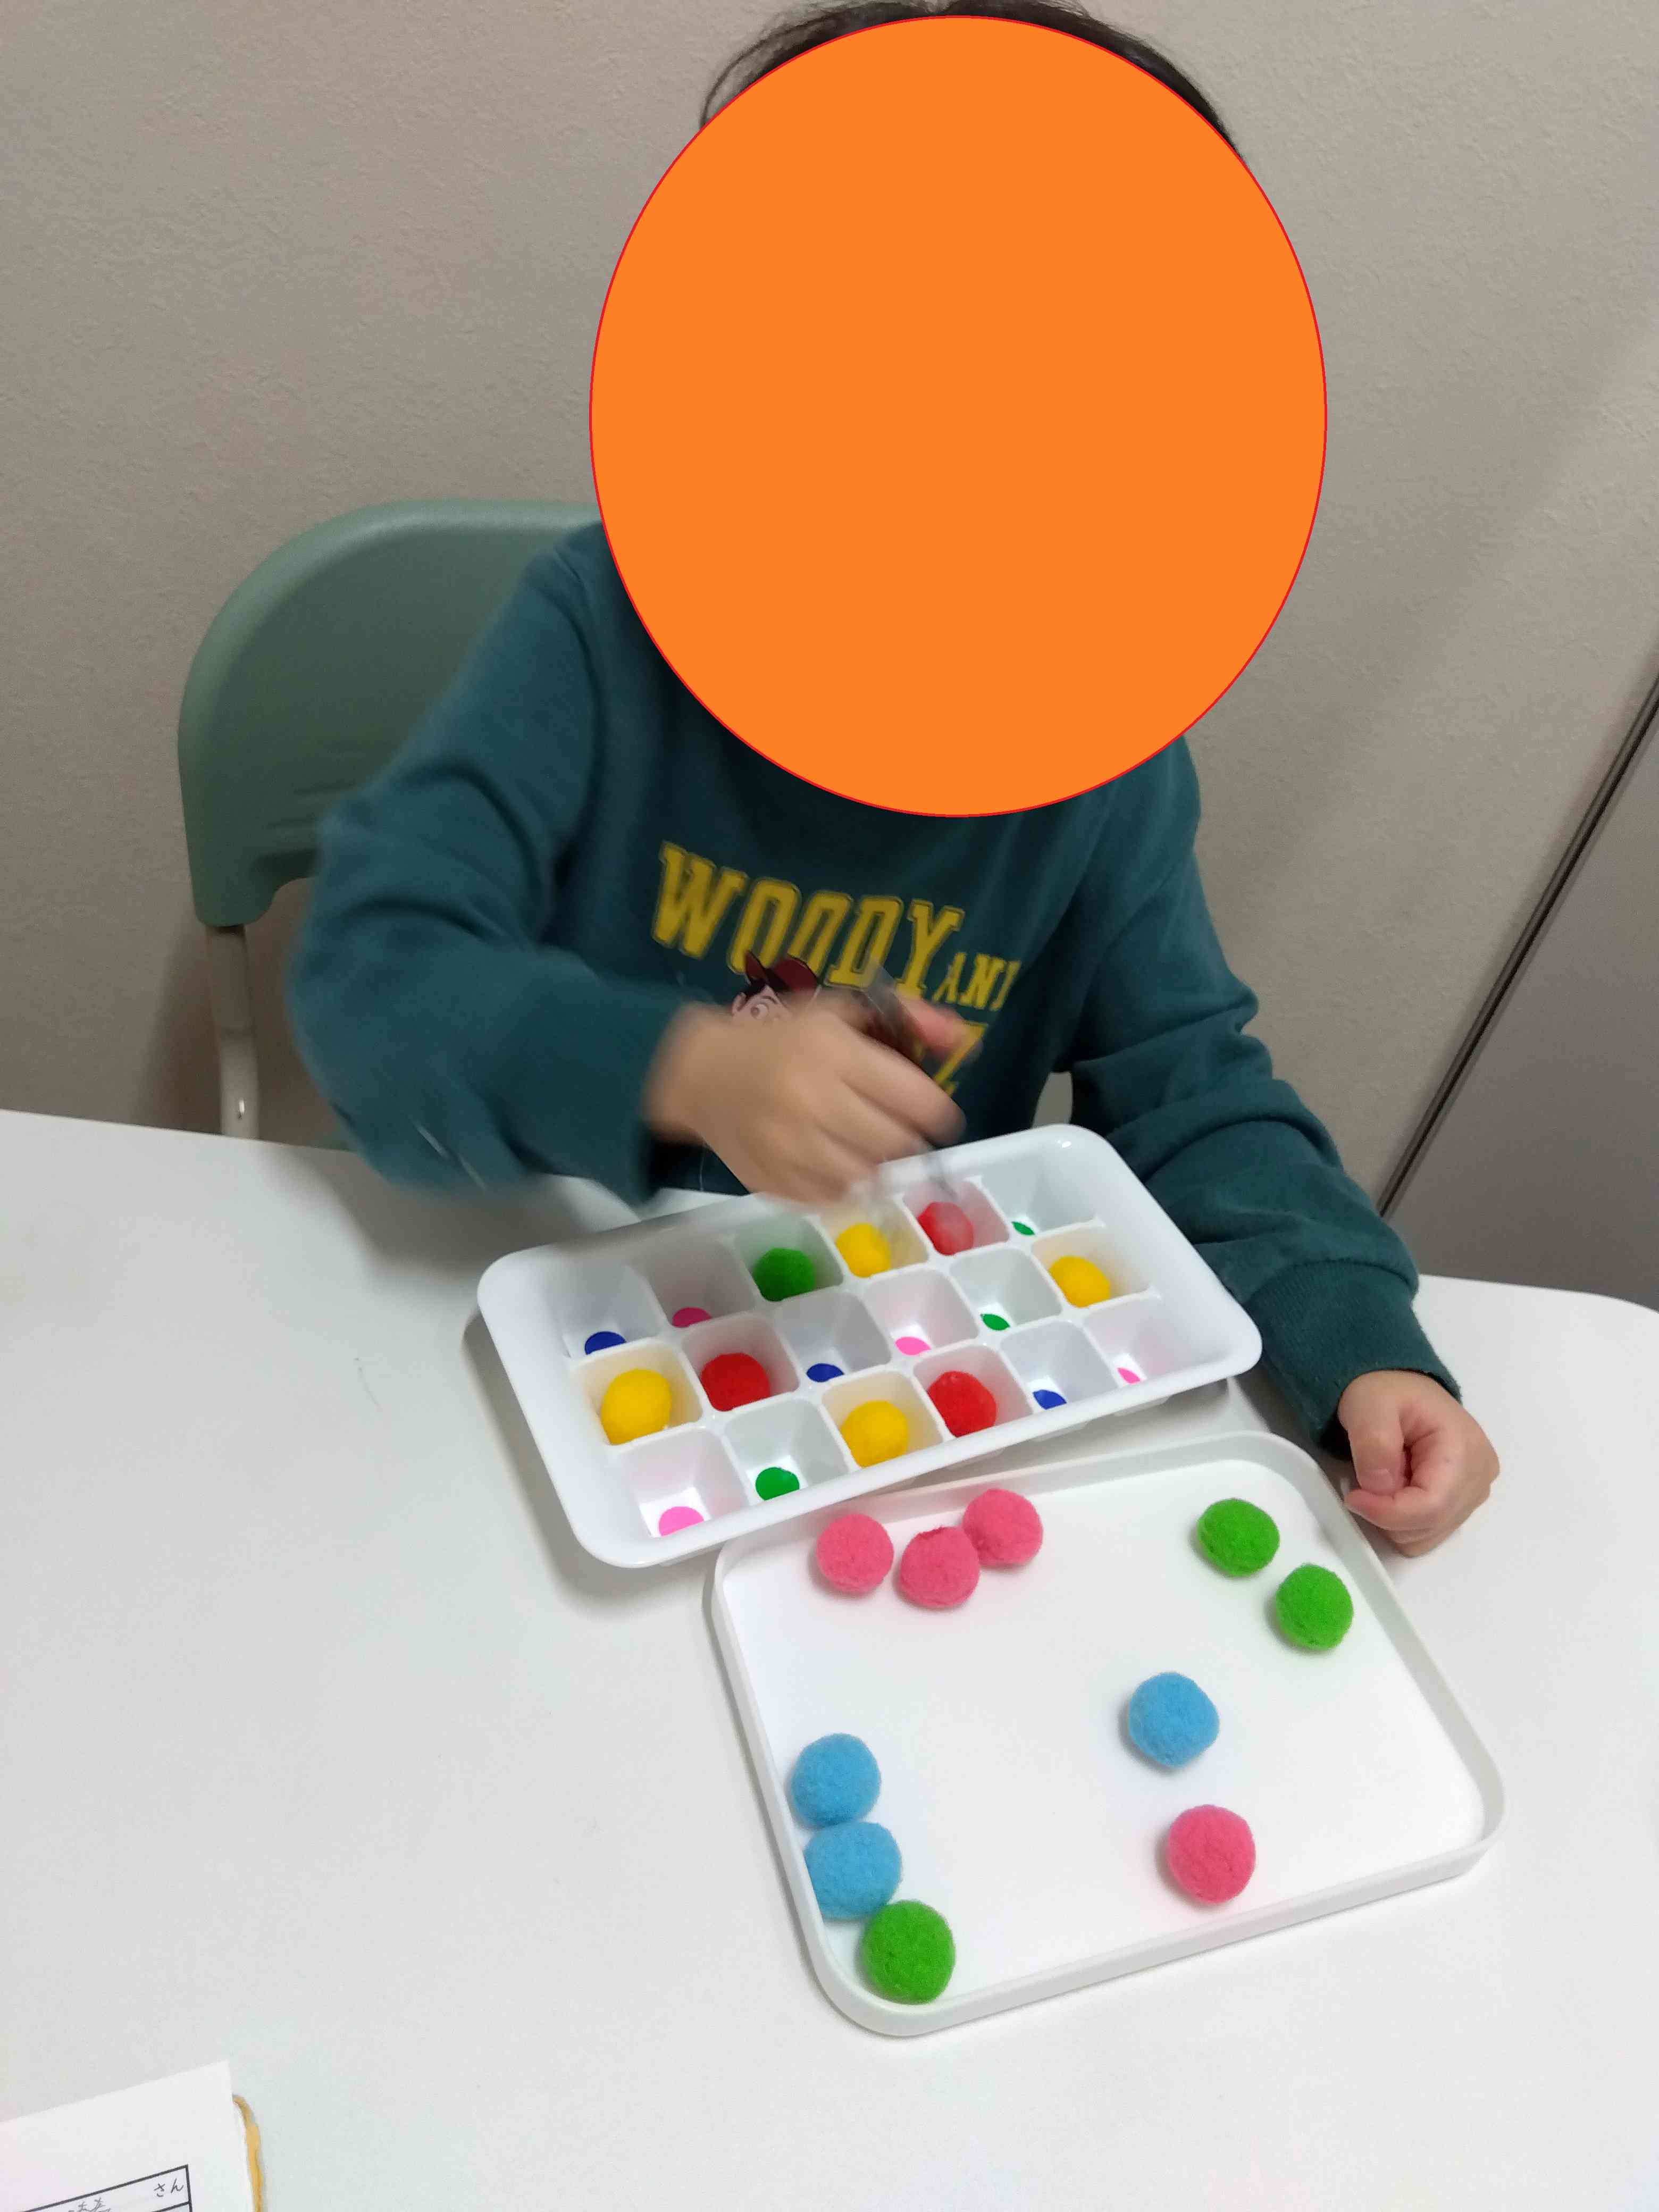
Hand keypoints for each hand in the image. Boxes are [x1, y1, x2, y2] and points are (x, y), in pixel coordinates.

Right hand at [643, 994, 968, 1201]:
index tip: (936, 1113)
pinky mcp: (771, 1181)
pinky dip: (841, 1185)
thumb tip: (964, 1038)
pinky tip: (832, 1160)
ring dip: (874, 1162)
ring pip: (865, 1176)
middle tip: (894, 1125)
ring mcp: (787, 1147)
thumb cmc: (779, 1037)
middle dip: (905, 1136)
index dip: (937, 1111)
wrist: (699, 1073)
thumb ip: (908, 1018)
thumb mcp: (839, 1010)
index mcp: (830, 1052)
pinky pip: (830, 1199)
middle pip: (895, 1142)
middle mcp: (809, 1101)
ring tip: (860, 1141)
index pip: (914, 1099)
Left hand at [1337, 1370, 1498, 1553]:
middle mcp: (1480, 1477)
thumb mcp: (1369, 1406)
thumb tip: (1379, 1490)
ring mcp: (1473, 1493)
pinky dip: (1402, 1520)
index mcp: (1465, 1450)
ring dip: (1393, 1517)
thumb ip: (1374, 1445)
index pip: (1431, 1507)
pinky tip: (1396, 1486)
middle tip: (1367, 1478)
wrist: (1400, 1389)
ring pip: (1425, 1537)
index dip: (1387, 1513)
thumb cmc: (1386, 1392)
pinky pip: (1425, 1533)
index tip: (1353, 1497)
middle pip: (1428, 1526)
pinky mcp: (1461, 1503)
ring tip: (1385, 1475)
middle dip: (1387, 1512)